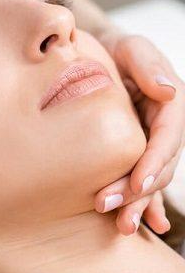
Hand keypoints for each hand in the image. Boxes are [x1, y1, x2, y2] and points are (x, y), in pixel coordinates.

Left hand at [94, 31, 184, 233]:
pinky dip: (143, 200)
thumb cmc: (116, 50)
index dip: (154, 162)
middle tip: (108, 206)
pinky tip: (142, 222)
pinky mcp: (135, 148)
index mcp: (169, 105)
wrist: (103, 56)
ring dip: (136, 202)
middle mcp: (163, 127)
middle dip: (136, 190)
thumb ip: (148, 65)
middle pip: (157, 165)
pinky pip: (141, 176)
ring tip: (120, 224)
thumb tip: (168, 90)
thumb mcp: (132, 48)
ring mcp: (150, 140)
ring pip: (148, 178)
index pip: (166, 138)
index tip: (139, 183)